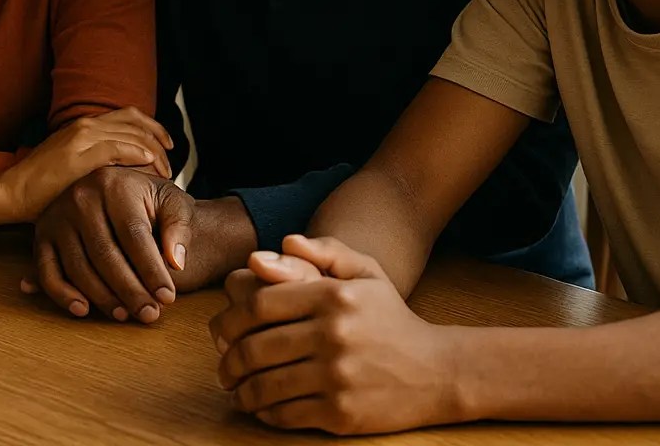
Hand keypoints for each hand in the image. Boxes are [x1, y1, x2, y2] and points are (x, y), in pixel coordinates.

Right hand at [0, 108, 172, 222]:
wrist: (10, 192)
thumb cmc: (40, 189)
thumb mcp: (73, 169)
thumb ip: (95, 163)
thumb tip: (121, 173)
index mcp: (84, 126)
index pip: (129, 116)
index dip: (153, 128)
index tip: (168, 146)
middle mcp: (85, 125)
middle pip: (136, 122)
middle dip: (159, 141)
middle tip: (171, 163)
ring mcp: (81, 136)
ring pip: (131, 132)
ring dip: (154, 150)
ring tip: (165, 171)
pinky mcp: (77, 153)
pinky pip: (117, 147)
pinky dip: (137, 153)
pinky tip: (148, 165)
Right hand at [20, 171, 252, 322]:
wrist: (118, 189)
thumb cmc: (148, 201)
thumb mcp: (171, 202)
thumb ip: (179, 228)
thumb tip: (176, 263)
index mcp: (114, 184)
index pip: (134, 235)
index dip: (151, 270)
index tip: (167, 297)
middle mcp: (81, 197)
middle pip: (105, 254)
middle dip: (129, 290)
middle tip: (149, 315)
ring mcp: (57, 216)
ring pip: (78, 266)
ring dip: (102, 297)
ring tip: (125, 315)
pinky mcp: (42, 235)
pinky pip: (47, 271)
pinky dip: (62, 294)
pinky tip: (84, 309)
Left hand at [208, 235, 461, 434]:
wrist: (438, 371)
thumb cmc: (391, 318)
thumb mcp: (367, 273)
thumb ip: (324, 251)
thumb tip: (279, 244)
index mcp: (333, 296)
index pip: (259, 304)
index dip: (230, 319)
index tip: (221, 331)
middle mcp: (333, 334)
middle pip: (255, 347)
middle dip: (228, 360)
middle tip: (223, 366)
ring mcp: (336, 376)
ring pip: (265, 384)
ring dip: (241, 390)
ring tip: (235, 389)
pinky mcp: (341, 412)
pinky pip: (285, 413)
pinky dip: (264, 412)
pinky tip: (261, 407)